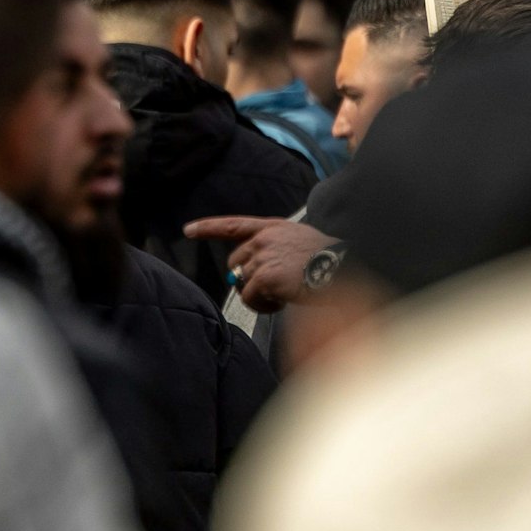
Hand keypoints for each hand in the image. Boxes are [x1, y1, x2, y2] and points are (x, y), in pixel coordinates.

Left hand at [184, 216, 337, 313]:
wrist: (342, 271)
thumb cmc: (328, 262)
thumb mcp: (301, 242)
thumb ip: (275, 250)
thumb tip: (253, 274)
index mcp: (272, 227)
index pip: (233, 225)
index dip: (208, 227)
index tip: (188, 230)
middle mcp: (263, 239)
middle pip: (235, 264)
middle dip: (248, 280)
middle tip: (272, 291)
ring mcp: (262, 256)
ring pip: (243, 284)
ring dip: (260, 296)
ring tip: (284, 295)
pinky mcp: (264, 276)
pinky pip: (249, 297)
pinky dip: (263, 306)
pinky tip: (282, 302)